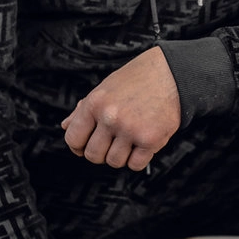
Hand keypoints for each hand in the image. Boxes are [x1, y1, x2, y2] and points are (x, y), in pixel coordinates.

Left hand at [61, 46, 180, 170]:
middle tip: (112, 142)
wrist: (173, 74)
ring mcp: (130, 129)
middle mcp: (111, 117)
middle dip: (101, 153)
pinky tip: (142, 144)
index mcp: (95, 103)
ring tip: (129, 139)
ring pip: (114, 162)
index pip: (73, 138)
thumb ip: (83, 109)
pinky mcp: (150, 140)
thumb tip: (66, 126)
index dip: (78, 146)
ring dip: (121, 155)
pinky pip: (135, 164)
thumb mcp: (105, 88)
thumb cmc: (139, 79)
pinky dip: (138, 159)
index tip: (86, 145)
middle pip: (93, 155)